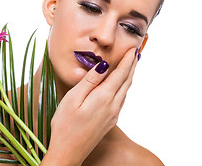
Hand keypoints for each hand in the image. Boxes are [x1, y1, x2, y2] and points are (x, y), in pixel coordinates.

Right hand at [41, 48, 137, 165]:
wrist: (68, 152)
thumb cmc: (65, 125)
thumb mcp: (73, 98)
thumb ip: (90, 81)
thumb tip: (104, 65)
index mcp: (104, 97)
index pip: (120, 74)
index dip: (127, 60)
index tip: (132, 48)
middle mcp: (113, 106)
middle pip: (127, 81)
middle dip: (132, 66)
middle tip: (135, 53)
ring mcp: (113, 115)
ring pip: (125, 91)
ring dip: (129, 76)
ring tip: (130, 65)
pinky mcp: (109, 121)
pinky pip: (121, 99)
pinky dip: (124, 87)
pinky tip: (120, 86)